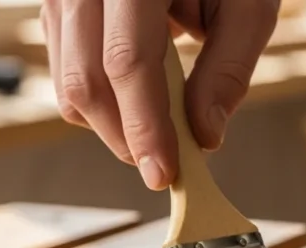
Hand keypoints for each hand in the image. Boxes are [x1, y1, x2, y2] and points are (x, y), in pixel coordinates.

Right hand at [41, 0, 278, 188]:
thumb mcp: (248, 3)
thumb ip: (229, 68)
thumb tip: (206, 136)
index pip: (128, 61)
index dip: (145, 125)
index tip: (164, 173)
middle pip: (86, 81)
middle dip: (126, 137)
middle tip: (167, 164)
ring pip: (69, 83)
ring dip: (114, 122)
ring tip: (161, 123)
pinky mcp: (57, 7)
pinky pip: (67, 70)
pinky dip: (104, 98)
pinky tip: (141, 96)